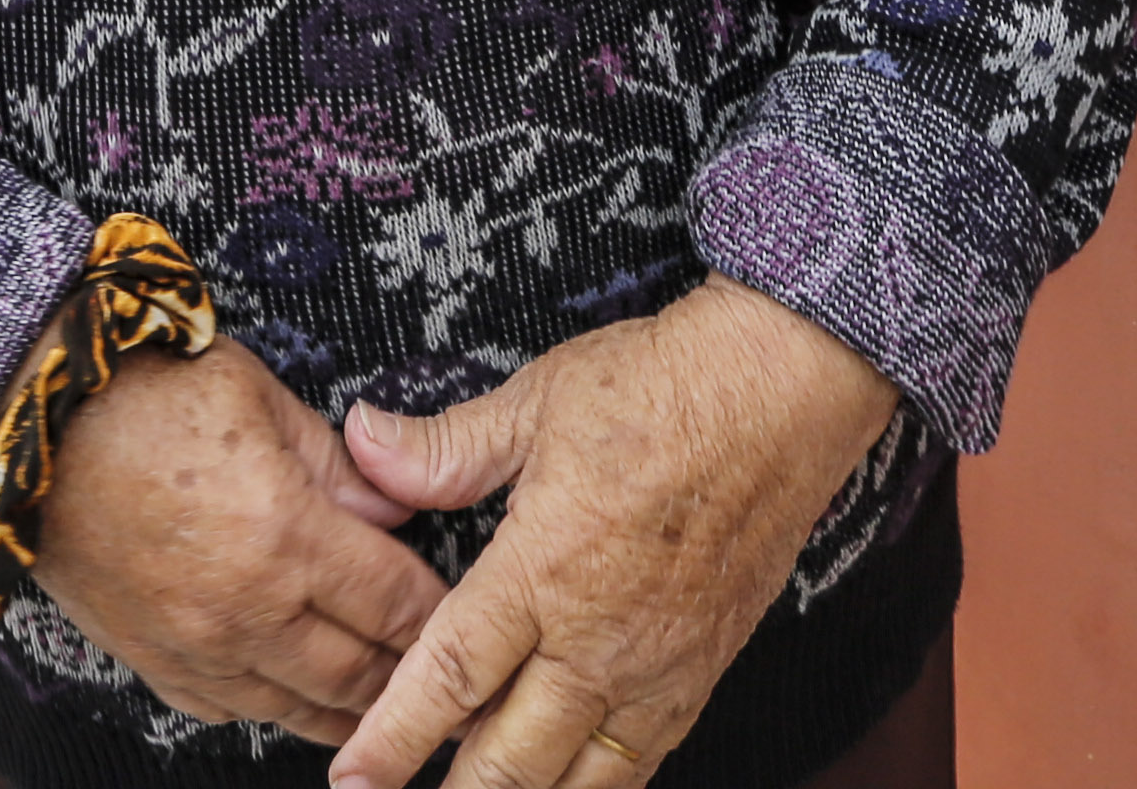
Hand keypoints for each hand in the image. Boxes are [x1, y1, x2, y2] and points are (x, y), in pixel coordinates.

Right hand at [31, 331, 452, 745]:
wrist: (25, 425)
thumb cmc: (139, 392)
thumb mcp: (257, 395)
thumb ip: (335, 462)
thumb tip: (388, 508)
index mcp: (285, 537)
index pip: (395, 601)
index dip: (441, 614)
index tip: (470, 616)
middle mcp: (246, 610)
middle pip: (359, 673)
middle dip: (411, 677)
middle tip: (452, 681)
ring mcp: (196, 646)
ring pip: (299, 708)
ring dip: (352, 713)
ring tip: (391, 712)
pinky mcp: (153, 661)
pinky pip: (231, 711)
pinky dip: (275, 711)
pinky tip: (299, 703)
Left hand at [323, 279, 901, 788]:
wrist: (783, 394)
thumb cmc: (662, 387)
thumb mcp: (537, 401)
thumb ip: (444, 448)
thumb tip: (364, 444)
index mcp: (543, 568)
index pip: (450, 675)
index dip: (394, 738)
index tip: (353, 778)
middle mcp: (597, 638)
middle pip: (508, 757)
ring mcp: (654, 668)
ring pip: (575, 782)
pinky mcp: (697, 675)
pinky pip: (638, 766)